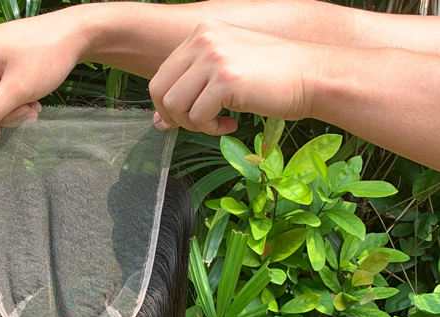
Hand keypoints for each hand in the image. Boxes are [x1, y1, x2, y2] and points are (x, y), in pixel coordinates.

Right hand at [0, 10, 85, 138]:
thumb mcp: (16, 91)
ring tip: (33, 107)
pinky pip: (1, 94)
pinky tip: (33, 101)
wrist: (75, 36)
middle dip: (0, 114)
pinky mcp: (3, 66)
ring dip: (11, 111)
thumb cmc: (46, 56)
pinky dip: (16, 103)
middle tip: (25, 114)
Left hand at [149, 20, 319, 135]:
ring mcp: (214, 58)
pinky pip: (198, 118)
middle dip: (174, 117)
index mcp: (201, 32)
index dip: (166, 105)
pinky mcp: (226, 81)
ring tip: (218, 123)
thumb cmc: (273, 76)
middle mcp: (204, 39)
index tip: (186, 118)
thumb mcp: (227, 69)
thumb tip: (159, 120)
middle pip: (159, 91)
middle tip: (200, 124)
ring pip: (174, 106)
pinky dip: (211, 130)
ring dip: (193, 124)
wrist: (313, 75)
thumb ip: (192, 86)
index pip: (161, 76)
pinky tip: (231, 125)